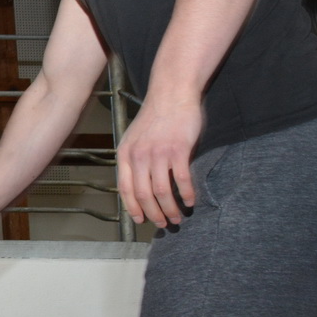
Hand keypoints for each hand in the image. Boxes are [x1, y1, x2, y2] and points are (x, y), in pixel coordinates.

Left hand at [116, 97, 203, 228]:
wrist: (172, 93)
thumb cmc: (156, 116)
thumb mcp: (135, 138)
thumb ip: (135, 160)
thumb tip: (139, 184)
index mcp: (125, 155)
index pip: (125, 189)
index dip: (133, 208)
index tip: (140, 220)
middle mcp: (139, 156)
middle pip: (144, 195)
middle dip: (154, 213)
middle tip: (164, 223)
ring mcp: (158, 153)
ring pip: (162, 191)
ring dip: (171, 208)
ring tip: (178, 216)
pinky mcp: (178, 149)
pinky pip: (182, 179)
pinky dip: (187, 193)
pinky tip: (191, 200)